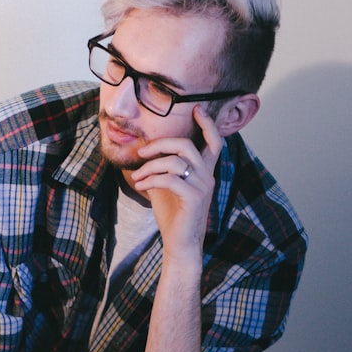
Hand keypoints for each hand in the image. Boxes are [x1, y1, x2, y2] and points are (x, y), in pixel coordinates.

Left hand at [130, 106, 223, 261]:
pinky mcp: (193, 198)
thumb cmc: (173, 214)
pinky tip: (140, 186)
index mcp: (204, 171)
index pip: (214, 142)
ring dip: (150, 166)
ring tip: (137, 176)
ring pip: (175, 161)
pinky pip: (169, 179)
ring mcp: (202, 186)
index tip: (196, 108)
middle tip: (142, 153)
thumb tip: (142, 150)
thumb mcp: (165, 186)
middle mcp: (208, 176)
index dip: (207, 123)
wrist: (180, 243)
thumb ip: (160, 167)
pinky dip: (150, 180)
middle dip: (160, 144)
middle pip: (187, 145)